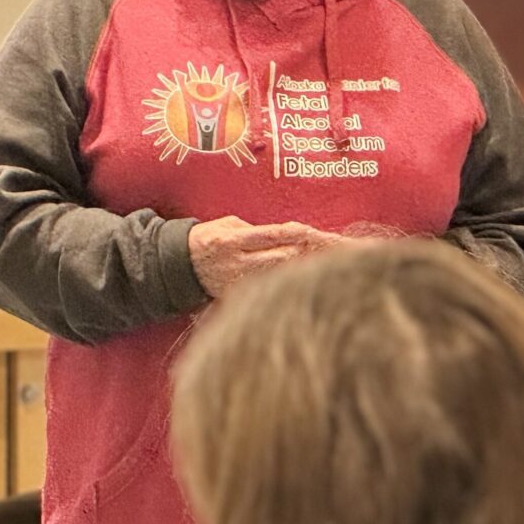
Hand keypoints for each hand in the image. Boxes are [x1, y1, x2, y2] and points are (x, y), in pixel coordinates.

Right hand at [188, 216, 344, 297]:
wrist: (177, 267)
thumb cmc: (208, 238)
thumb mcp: (228, 225)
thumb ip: (257, 230)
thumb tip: (292, 234)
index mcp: (233, 242)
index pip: (273, 236)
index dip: (300, 234)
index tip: (322, 233)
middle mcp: (238, 264)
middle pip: (285, 259)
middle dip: (316, 253)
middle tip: (347, 248)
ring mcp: (240, 284)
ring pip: (283, 276)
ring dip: (312, 269)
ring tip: (341, 261)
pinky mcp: (241, 298)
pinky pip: (272, 289)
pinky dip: (294, 282)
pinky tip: (317, 278)